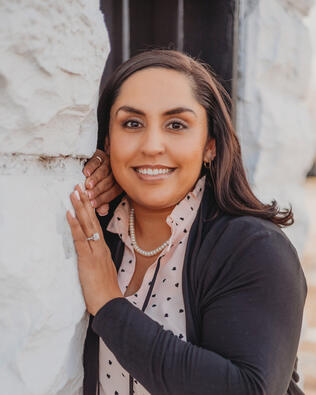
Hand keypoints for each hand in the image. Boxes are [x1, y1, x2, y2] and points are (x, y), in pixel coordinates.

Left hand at [66, 184, 122, 315]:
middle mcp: (101, 247)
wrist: (110, 304)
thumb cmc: (106, 291)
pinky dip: (75, 225)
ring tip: (73, 193)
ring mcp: (96, 251)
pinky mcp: (88, 259)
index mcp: (103, 249)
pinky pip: (81, 238)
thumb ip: (98, 260)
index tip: (85, 198)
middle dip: (85, 203)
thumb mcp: (102, 271)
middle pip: (92, 220)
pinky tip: (70, 214)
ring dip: (79, 208)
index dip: (89, 211)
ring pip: (87, 225)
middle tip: (79, 187)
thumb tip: (92, 254)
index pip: (95, 225)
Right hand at [83, 149, 121, 215]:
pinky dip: (91, 166)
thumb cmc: (100, 180)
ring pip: (103, 172)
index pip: (112, 192)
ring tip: (88, 185)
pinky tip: (86, 172)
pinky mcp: (101, 155)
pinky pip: (97, 161)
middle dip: (98, 190)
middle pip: (108, 183)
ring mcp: (109, 163)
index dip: (102, 199)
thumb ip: (102, 202)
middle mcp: (115, 173)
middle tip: (88, 195)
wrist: (97, 161)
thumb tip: (103, 212)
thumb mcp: (102, 191)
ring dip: (95, 179)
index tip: (92, 204)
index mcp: (119, 184)